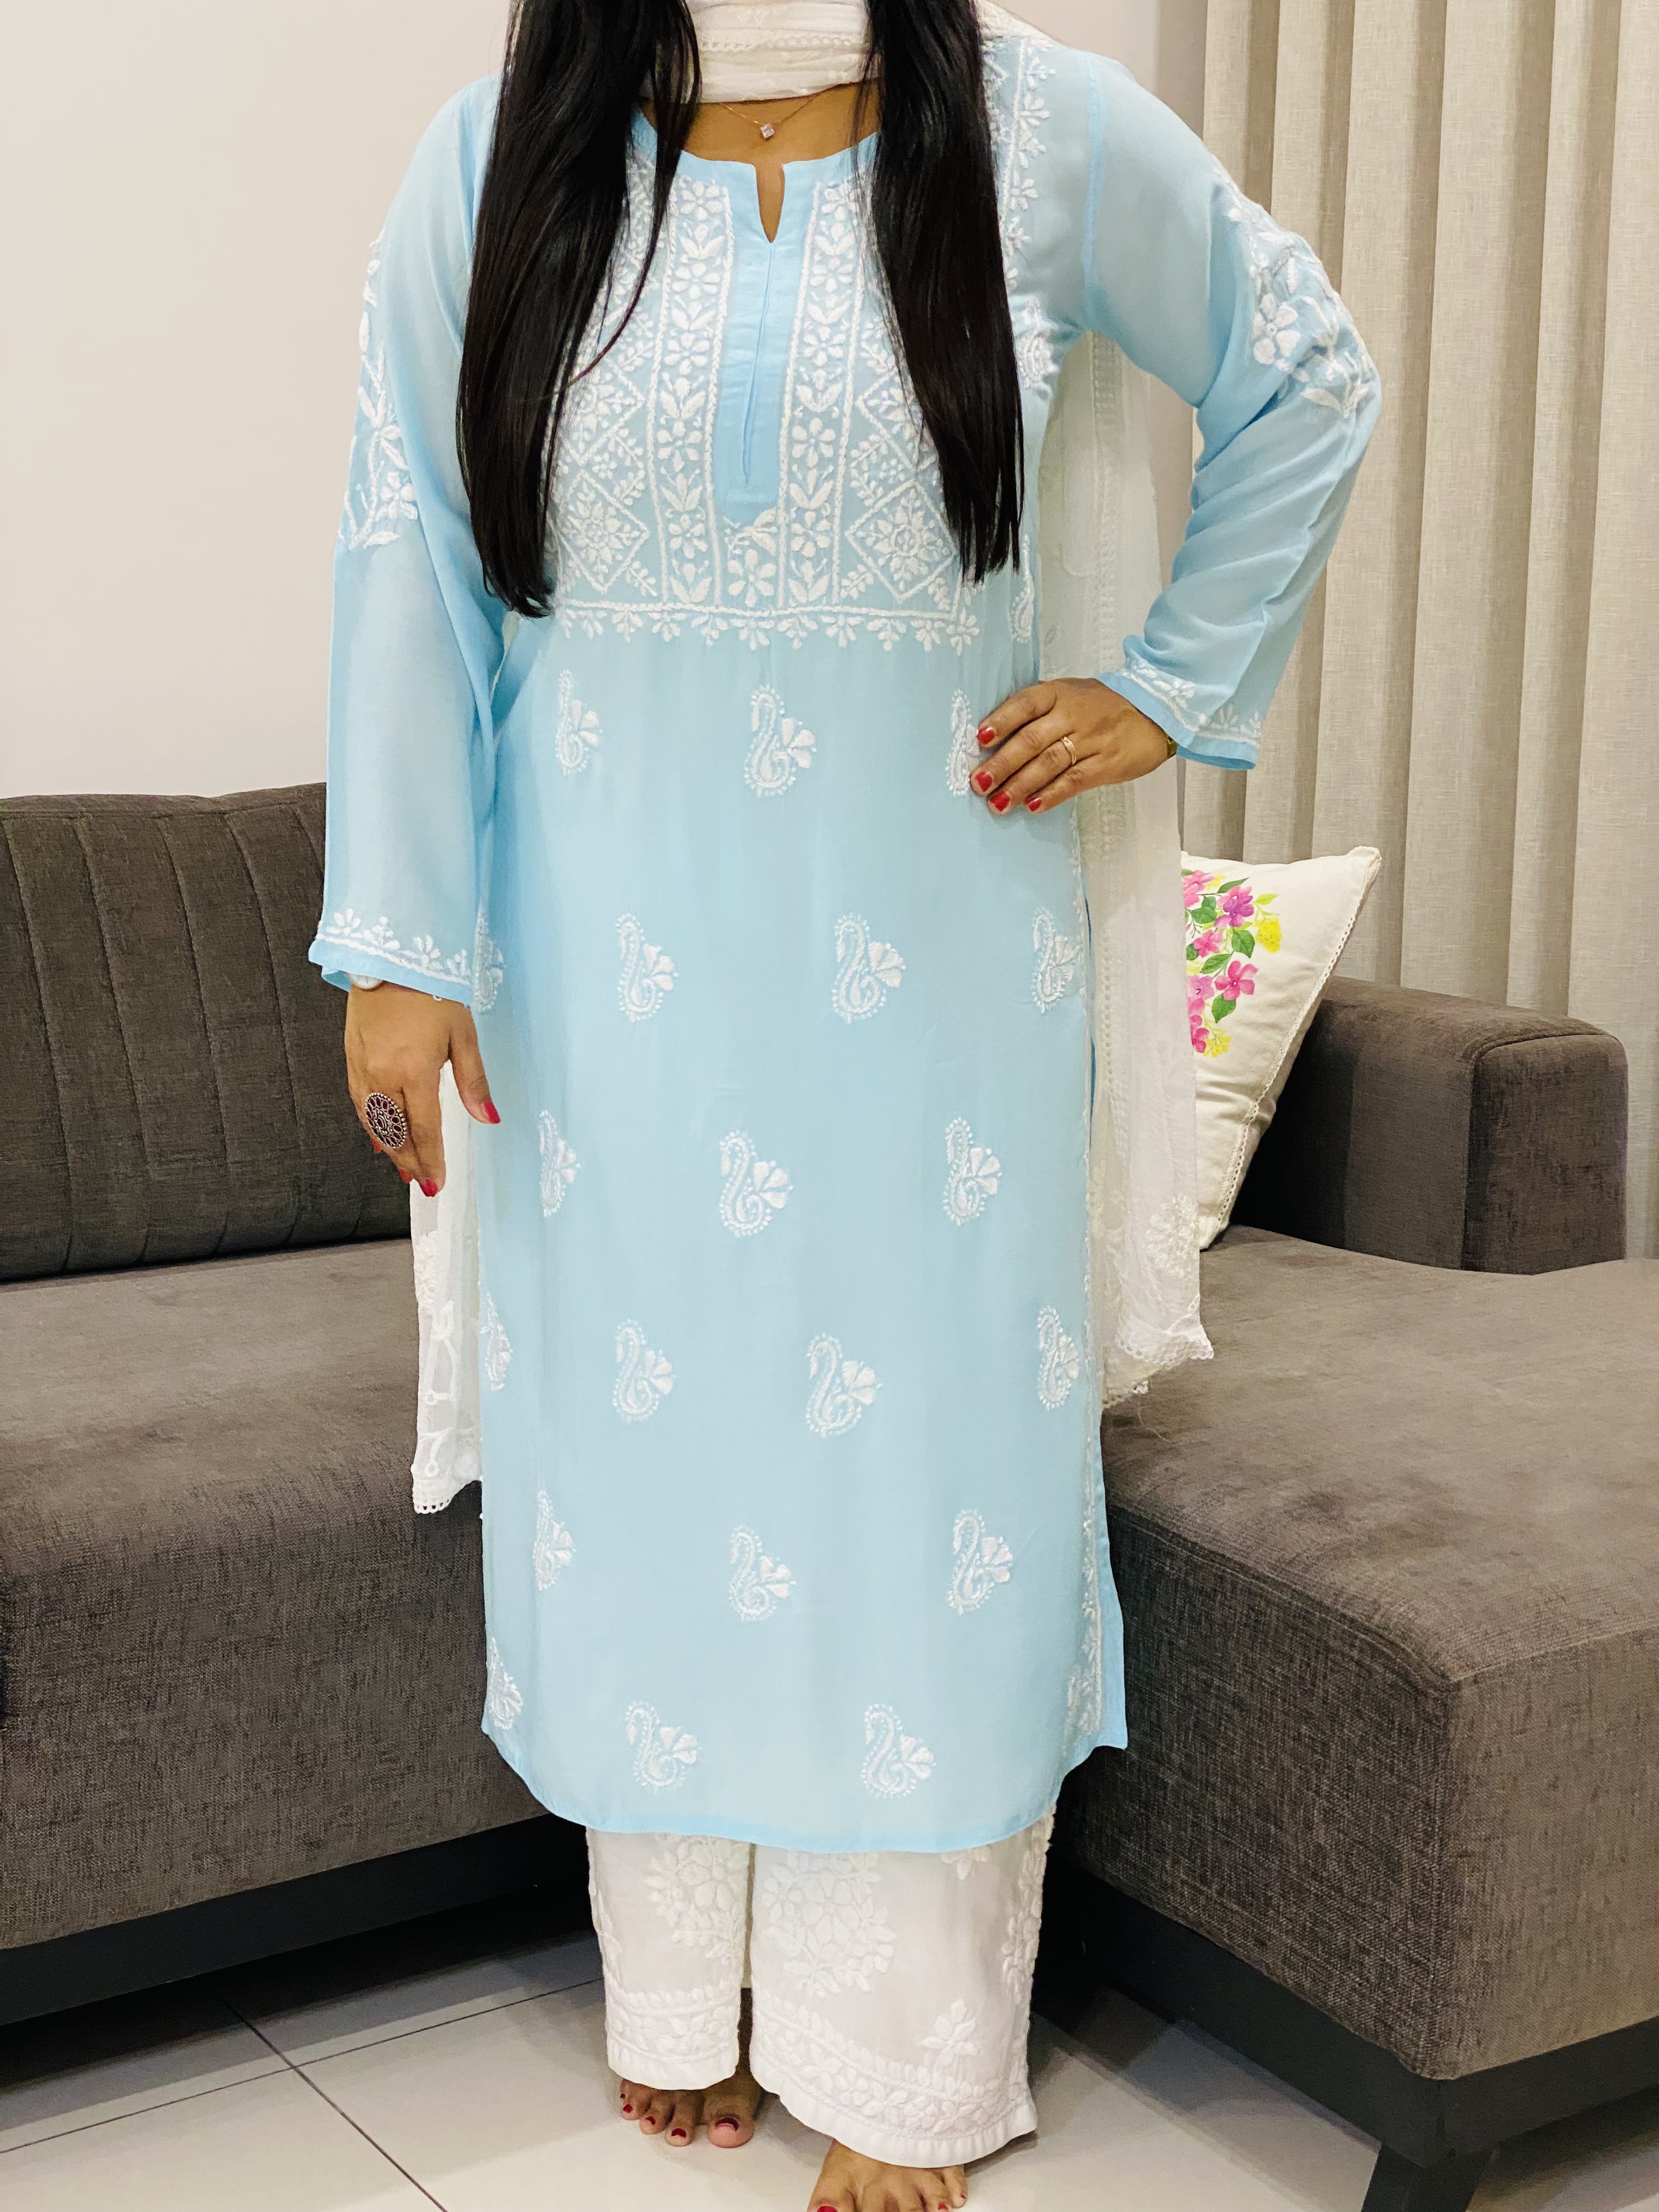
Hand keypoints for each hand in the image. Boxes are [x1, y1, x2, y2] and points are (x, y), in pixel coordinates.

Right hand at [345, 982, 497, 1195]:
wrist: (389, 959)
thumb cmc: (430, 992)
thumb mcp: (463, 1035)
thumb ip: (473, 1081)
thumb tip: (488, 1117)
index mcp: (414, 1072)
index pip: (425, 1130)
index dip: (431, 1160)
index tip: (437, 1182)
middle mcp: (383, 1076)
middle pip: (397, 1133)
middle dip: (411, 1162)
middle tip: (422, 1183)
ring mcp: (363, 1068)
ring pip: (374, 1123)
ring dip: (390, 1149)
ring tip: (404, 1168)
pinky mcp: (350, 1058)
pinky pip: (359, 1103)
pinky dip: (370, 1125)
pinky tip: (378, 1138)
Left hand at [971, 678, 1175, 814]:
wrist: (1155, 710)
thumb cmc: (1101, 705)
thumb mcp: (1070, 694)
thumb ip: (1038, 711)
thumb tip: (994, 739)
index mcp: (1058, 693)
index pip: (1025, 704)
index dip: (1002, 721)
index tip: (980, 739)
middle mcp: (1073, 714)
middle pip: (1032, 739)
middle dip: (1003, 763)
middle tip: (979, 783)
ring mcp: (1091, 740)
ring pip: (1049, 763)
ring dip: (1020, 785)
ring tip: (998, 803)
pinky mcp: (1107, 763)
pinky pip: (1074, 780)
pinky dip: (1052, 794)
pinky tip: (1033, 806)